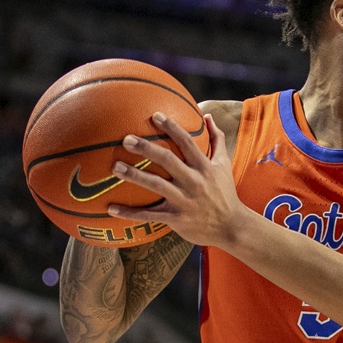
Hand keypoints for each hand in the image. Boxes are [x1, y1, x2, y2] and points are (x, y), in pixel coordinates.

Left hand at [107, 112, 244, 246]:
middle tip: (126, 139)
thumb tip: (208, 116)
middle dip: (146, 148)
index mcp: (205, 167)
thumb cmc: (225, 192)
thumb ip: (216, 140)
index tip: (155, 115)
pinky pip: (149, 215)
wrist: (231, 226)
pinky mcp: (176, 218)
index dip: (172, 127)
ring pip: (156, 185)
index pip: (187, 142)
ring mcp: (184, 200)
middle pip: (168, 160)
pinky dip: (129, 213)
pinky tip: (111, 208)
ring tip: (115, 167)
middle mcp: (194, 182)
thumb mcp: (224, 164)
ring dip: (134, 175)